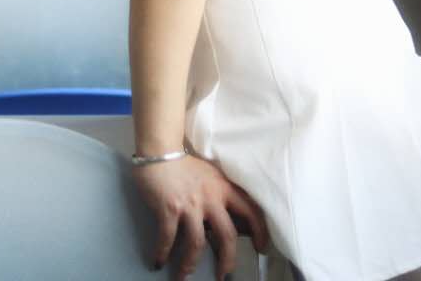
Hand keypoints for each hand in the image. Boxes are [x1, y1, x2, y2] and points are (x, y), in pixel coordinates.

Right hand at [133, 153, 271, 277]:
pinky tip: (158, 261)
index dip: (260, 231)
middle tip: (223, 274)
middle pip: (227, 235)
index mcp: (224, 188)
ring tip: (184, 275)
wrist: (160, 151)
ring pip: (197, 243)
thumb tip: (229, 221)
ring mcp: (190, 205)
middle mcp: (211, 198)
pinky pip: (168, 238)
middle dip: (227, 260)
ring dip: (190, 264)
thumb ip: (221, 194)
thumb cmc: (185, 164)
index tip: (261, 248)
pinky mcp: (169, 209)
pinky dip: (163, 252)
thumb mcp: (211, 176)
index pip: (250, 211)